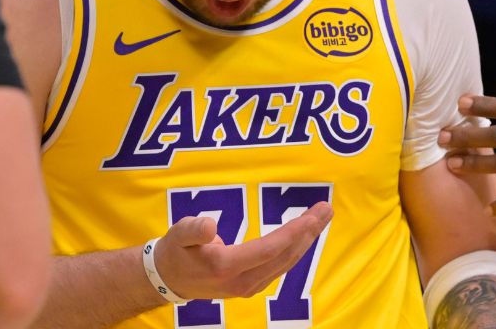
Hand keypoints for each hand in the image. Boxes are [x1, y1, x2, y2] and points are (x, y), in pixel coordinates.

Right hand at [152, 201, 332, 299]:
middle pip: (284, 256)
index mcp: (226, 266)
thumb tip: (210, 225)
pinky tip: (306, 235)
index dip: (292, 232)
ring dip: (307, 239)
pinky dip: (296, 248)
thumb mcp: (177, 235)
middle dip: (308, 232)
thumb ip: (192, 229)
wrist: (169, 280)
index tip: (311, 216)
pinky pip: (281, 265)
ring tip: (322, 217)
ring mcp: (249, 286)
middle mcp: (242, 281)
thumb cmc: (175, 252)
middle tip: (327, 209)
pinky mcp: (252, 285)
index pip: (269, 249)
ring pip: (286, 262)